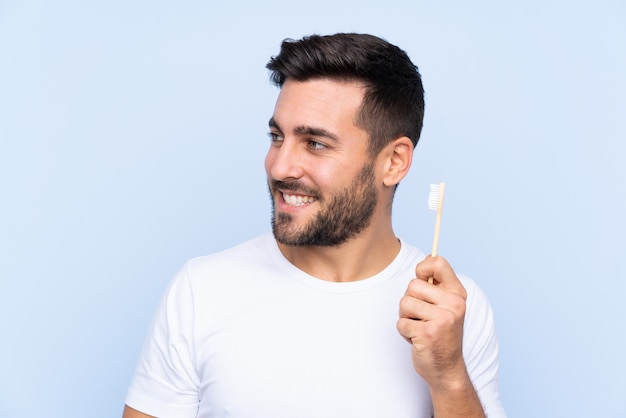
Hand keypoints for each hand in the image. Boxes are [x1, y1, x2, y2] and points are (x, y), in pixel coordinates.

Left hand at [396, 255, 467, 389]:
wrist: (447, 369)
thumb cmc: (441, 334)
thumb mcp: (446, 306)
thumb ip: (437, 284)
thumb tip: (428, 257)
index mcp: (458, 294)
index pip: (438, 262)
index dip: (422, 268)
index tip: (422, 281)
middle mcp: (454, 305)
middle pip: (413, 285)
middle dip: (410, 302)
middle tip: (423, 317)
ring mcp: (442, 319)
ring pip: (404, 303)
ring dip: (406, 317)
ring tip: (420, 328)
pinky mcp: (428, 333)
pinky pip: (401, 323)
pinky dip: (404, 332)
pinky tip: (418, 339)